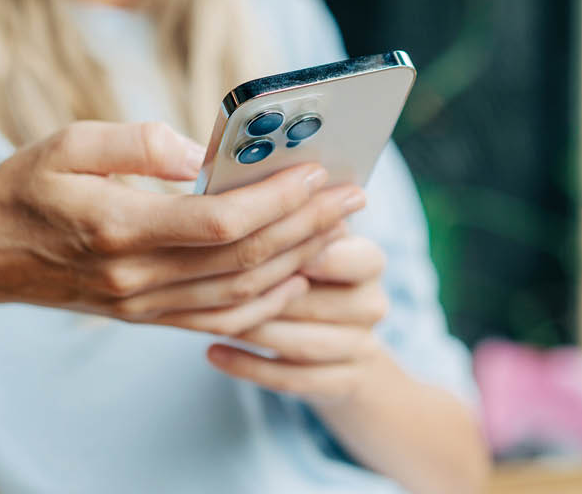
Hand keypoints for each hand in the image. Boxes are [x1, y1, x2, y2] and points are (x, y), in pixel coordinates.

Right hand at [0, 121, 365, 336]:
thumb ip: (138, 142)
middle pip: (244, 260)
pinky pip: (219, 320)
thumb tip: (202, 153)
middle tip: (353, 195)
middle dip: (307, 226)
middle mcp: (137, 277)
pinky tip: (294, 277)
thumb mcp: (67, 143)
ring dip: (297, 261)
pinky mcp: (145, 317)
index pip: (219, 222)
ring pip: (241, 294)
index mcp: (118, 227)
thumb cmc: (23, 189)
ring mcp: (142, 305)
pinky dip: (265, 303)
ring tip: (337, 227)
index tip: (318, 171)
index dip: (277, 200)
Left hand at [206, 232, 390, 402]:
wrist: (345, 352)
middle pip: (319, 303)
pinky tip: (213, 353)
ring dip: (255, 332)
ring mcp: (360, 347)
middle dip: (267, 298)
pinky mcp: (342, 384)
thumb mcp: (309, 244)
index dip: (321, 256)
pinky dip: (250, 366)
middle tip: (217, 289)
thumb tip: (244, 197)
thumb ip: (289, 224)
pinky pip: (294, 379)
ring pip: (304, 344)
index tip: (276, 249)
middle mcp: (371, 304)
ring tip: (210, 321)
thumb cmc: (310, 278)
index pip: (361, 257)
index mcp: (368, 261)